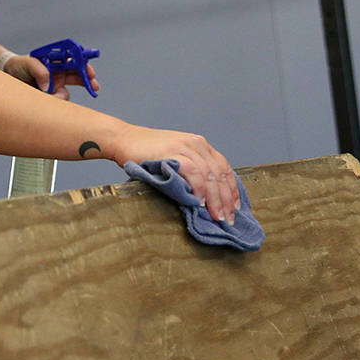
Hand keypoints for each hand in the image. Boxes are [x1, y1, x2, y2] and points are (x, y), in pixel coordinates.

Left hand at [3, 55, 99, 100]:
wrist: (7, 75)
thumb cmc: (18, 65)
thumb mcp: (27, 63)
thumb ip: (39, 70)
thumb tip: (48, 85)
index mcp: (56, 61)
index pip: (74, 61)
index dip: (84, 66)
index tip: (90, 72)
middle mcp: (58, 73)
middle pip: (78, 76)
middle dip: (88, 81)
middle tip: (94, 86)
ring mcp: (55, 85)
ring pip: (67, 92)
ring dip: (61, 96)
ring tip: (49, 95)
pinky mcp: (49, 96)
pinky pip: (57, 101)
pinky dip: (54, 102)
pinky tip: (45, 98)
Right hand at [117, 126, 239, 224]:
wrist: (124, 140)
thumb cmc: (148, 154)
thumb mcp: (177, 158)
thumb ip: (192, 171)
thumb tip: (207, 199)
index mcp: (200, 145)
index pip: (224, 168)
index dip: (232, 190)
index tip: (234, 208)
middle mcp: (196, 144)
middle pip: (219, 174)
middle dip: (225, 199)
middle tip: (227, 219)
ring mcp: (185, 146)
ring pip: (208, 174)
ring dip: (214, 198)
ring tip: (216, 216)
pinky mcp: (172, 152)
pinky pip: (192, 172)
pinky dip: (198, 188)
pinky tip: (199, 202)